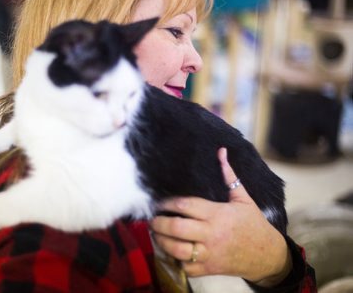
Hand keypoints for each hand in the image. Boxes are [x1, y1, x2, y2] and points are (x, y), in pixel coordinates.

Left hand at [150, 147, 291, 285]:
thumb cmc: (253, 224)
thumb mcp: (243, 198)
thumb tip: (221, 151)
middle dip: (159, 223)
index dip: (167, 203)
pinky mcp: (209, 269)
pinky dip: (175, 261)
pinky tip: (171, 251)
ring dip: (162, 242)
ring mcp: (209, 254)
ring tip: (156, 234)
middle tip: (152, 219)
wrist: (267, 255)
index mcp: (218, 214)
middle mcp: (211, 234)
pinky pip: (185, 268)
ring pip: (177, 250)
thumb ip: (229, 176)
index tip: (159, 202)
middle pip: (176, 227)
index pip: (185, 205)